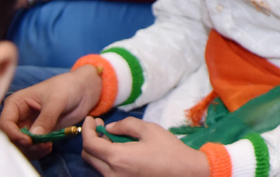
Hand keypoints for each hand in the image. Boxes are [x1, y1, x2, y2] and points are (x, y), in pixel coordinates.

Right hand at [0, 65, 102, 159]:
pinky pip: (33, 147)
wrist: (85, 89)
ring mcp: (29, 126)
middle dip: (24, 145)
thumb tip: (35, 135)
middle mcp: (19, 116)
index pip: (5, 123)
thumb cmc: (69, 86)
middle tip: (41, 146)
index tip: (28, 141)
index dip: (13, 134)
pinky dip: (39, 151)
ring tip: (48, 146)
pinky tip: (49, 147)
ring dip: (32, 150)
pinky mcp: (40, 133)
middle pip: (12, 137)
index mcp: (17, 103)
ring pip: (21, 145)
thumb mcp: (58, 99)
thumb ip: (46, 117)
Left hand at [81, 116, 209, 176]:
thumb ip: (126, 125)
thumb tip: (109, 128)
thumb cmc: (168, 150)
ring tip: (112, 136)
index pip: (90, 143)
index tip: (90, 119)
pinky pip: (106, 170)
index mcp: (117, 158)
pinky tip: (119, 149)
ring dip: (98, 149)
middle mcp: (111, 173)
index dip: (86, 129)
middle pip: (88, 155)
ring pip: (96, 164)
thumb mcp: (150, 130)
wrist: (183, 172)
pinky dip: (106, 157)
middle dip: (90, 138)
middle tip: (100, 126)